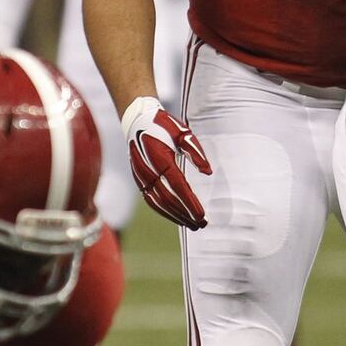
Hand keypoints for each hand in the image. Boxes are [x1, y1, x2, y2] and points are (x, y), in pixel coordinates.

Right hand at [121, 97, 211, 229]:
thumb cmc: (164, 126)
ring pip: (159, 203)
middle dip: (186, 214)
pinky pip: (150, 200)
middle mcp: (149, 171)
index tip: (202, 216)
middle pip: (169, 199)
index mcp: (161, 159)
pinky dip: (163, 211)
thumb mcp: (183, 134)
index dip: (190, 203)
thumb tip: (208, 172)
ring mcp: (141, 177)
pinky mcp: (138, 180)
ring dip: (175, 216)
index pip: (178, 187)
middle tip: (202, 225)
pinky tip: (175, 216)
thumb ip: (196, 152)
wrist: (137, 121)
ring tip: (192, 225)